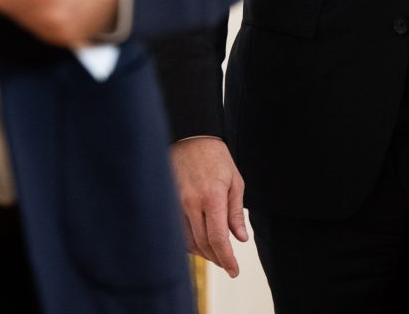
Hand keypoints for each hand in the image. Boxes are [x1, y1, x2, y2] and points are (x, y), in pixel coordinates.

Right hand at [171, 136, 248, 277]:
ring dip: (203, 253)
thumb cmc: (215, 157)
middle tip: (228, 265)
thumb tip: (240, 239)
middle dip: (217, 258)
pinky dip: (189, 243)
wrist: (189, 137)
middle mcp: (191, 203)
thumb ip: (236, 212)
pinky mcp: (167, 202)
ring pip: (188, 241)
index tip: (234, 270)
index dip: (226, 259)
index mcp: (211, 197)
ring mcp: (176, 203)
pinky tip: (199, 244)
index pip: (218, 238)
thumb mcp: (235, 181)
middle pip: (202, 244)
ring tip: (216, 256)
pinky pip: (177, 231)